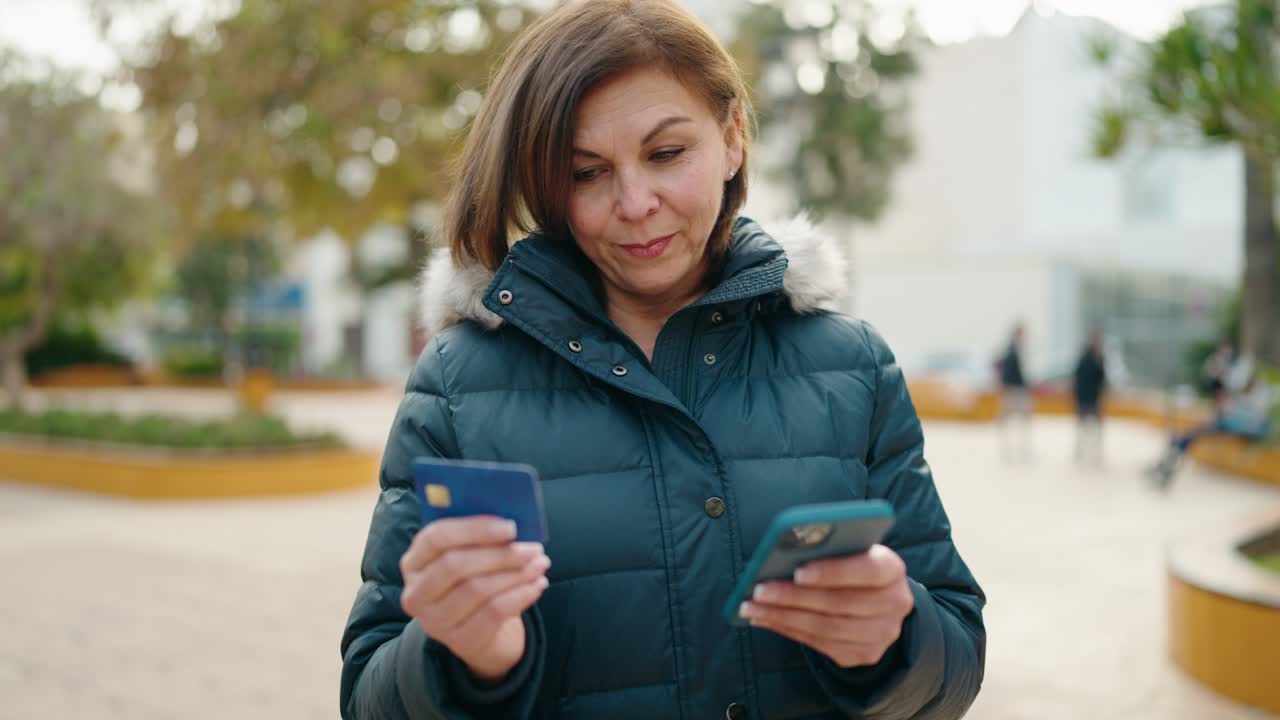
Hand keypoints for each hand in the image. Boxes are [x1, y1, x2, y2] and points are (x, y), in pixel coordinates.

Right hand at [399, 516, 550, 680]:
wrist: (479, 630)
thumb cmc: (473, 580)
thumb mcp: (468, 557)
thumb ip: (478, 537)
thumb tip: (510, 521)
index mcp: (414, 561)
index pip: (436, 538)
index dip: (473, 529)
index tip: (510, 526)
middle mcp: (417, 593)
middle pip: (455, 565)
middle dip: (500, 554)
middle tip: (532, 548)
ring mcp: (435, 621)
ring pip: (477, 589)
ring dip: (516, 574)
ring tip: (540, 563)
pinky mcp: (460, 641)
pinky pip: (494, 612)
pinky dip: (521, 595)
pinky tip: (537, 585)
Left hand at [738, 544, 913, 667]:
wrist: (882, 601)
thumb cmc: (856, 565)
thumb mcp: (852, 550)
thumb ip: (829, 549)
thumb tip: (784, 554)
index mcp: (892, 569)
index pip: (866, 570)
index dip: (832, 572)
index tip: (797, 571)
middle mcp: (894, 603)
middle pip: (839, 603)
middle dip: (794, 597)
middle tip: (759, 590)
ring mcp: (881, 634)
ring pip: (826, 628)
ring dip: (783, 617)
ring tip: (752, 607)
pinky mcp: (864, 653)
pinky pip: (820, 644)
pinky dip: (788, 630)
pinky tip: (765, 619)